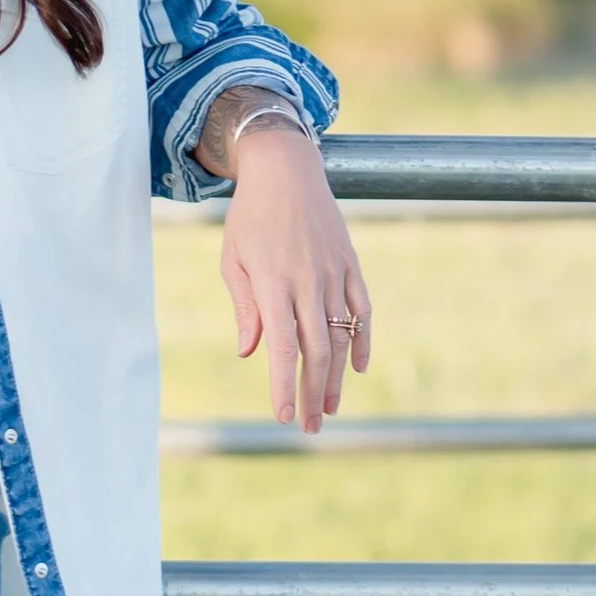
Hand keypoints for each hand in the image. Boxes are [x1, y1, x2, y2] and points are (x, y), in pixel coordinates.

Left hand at [212, 112, 371, 433]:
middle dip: (312, 394)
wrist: (286, 170)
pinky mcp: (350, 265)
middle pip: (315, 351)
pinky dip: (362, 341)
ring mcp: (333, 273)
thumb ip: (245, 308)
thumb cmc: (250, 218)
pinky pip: (362, 311)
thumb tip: (250, 353)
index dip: (284, 386)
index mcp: (273, 283)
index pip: (283, 348)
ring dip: (336, 377)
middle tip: (308, 426)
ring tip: (330, 408)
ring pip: (340, 337)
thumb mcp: (234, 260)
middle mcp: (307, 282)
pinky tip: (357, 368)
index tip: (283, 417)